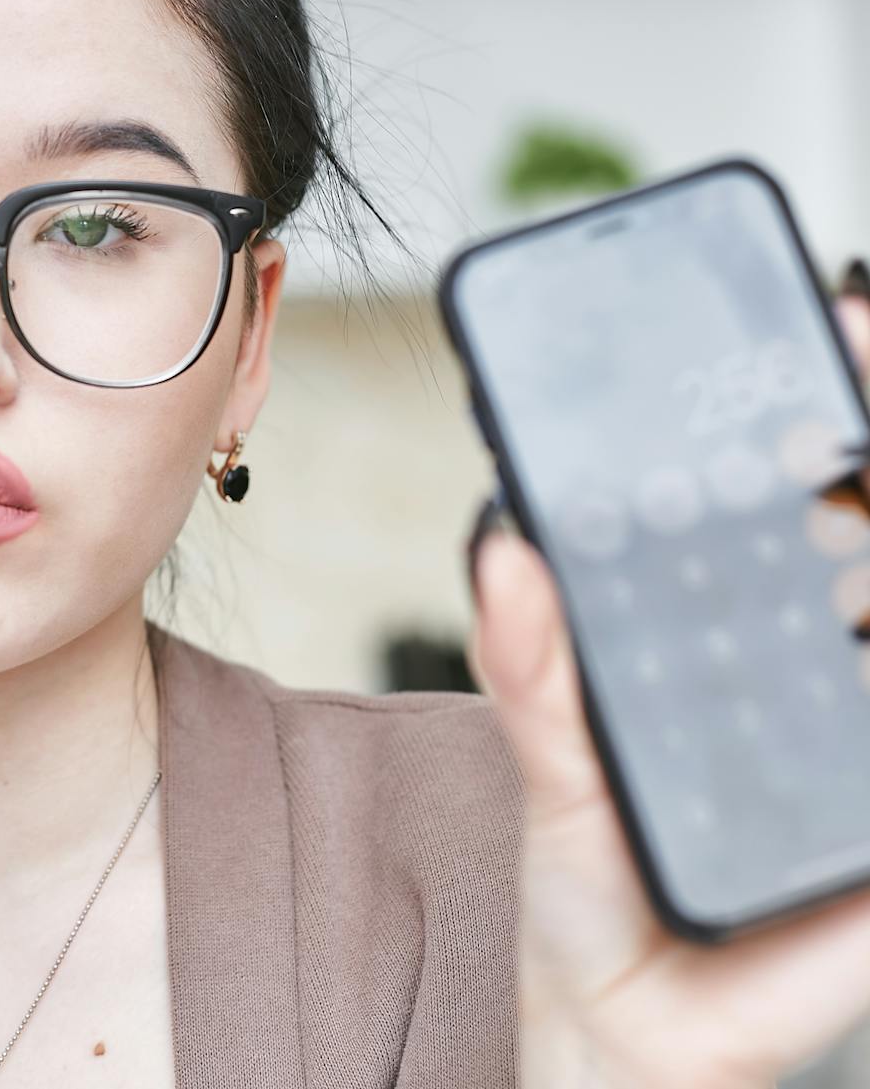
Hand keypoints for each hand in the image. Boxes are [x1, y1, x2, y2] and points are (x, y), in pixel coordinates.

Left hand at [467, 286, 869, 1088]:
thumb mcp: (551, 770)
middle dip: (869, 450)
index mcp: (721, 627)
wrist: (639, 1034)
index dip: (816, 408)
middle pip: (868, 529)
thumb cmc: (591, 889)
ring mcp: (862, 722)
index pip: (777, 498)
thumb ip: (533, 667)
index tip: (843, 320)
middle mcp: (813, 659)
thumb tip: (504, 548)